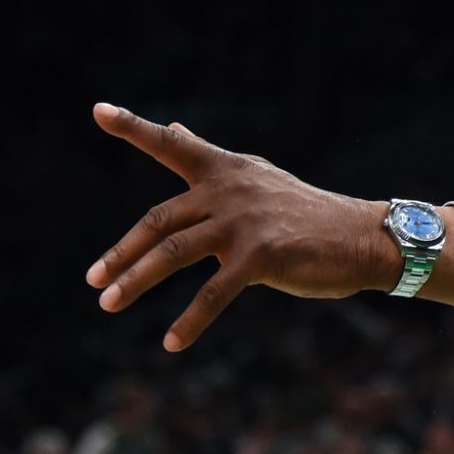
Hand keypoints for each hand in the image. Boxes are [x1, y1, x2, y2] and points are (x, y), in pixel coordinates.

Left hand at [86, 104, 397, 350]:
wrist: (361, 239)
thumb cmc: (306, 214)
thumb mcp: (255, 177)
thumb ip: (209, 161)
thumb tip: (174, 131)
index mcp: (226, 169)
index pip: (172, 145)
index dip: (134, 128)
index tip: (99, 111)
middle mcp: (229, 190)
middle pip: (159, 219)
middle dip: (123, 251)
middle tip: (92, 278)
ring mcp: (243, 222)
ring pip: (174, 252)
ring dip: (136, 281)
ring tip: (108, 304)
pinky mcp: (260, 256)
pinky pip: (214, 292)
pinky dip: (190, 320)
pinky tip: (172, 342)